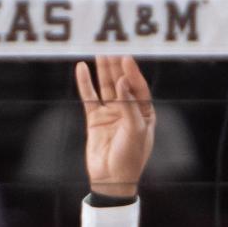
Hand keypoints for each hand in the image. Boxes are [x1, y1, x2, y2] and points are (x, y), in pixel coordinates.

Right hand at [75, 57, 155, 197]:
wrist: (112, 179)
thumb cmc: (131, 157)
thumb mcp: (136, 131)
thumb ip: (130, 106)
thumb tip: (122, 82)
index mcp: (144, 113)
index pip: (139, 88)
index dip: (132, 73)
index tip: (126, 58)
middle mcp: (128, 110)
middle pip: (121, 83)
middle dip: (117, 66)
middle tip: (111, 47)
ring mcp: (111, 114)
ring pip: (106, 87)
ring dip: (103, 70)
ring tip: (99, 51)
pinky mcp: (95, 120)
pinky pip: (89, 97)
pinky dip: (85, 83)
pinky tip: (82, 68)